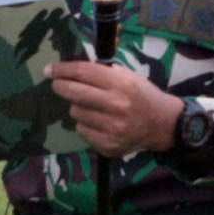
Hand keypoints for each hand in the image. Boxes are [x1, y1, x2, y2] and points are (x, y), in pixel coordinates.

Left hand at [48, 60, 180, 157]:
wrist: (164, 124)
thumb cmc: (143, 96)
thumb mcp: (129, 76)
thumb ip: (104, 72)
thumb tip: (72, 69)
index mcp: (122, 84)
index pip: (83, 72)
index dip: (62, 69)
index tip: (50, 69)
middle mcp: (117, 105)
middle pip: (74, 92)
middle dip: (60, 86)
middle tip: (57, 84)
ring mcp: (113, 128)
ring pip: (76, 112)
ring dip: (78, 107)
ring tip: (93, 107)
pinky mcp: (109, 144)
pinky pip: (82, 130)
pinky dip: (86, 125)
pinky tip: (99, 122)